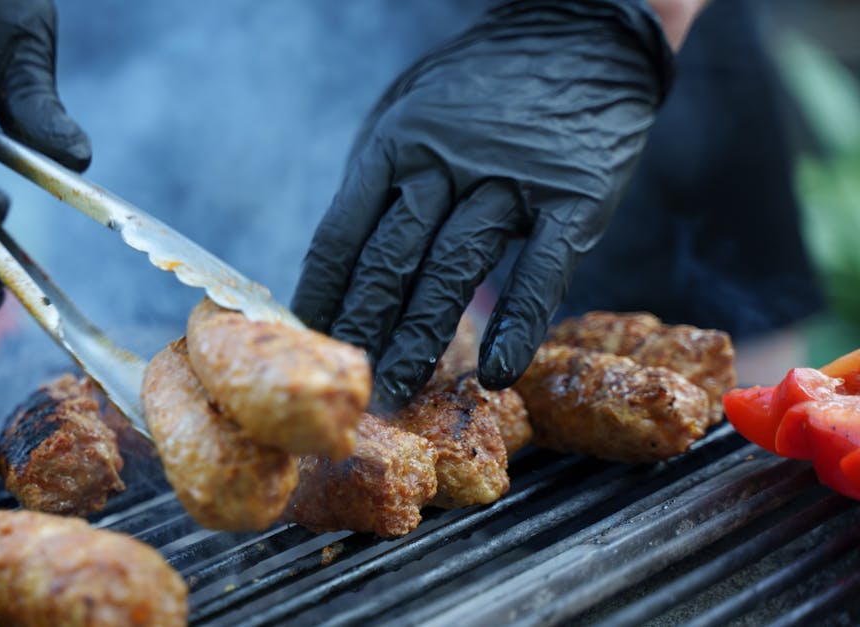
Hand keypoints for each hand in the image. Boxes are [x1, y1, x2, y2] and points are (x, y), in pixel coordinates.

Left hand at [292, 0, 673, 407]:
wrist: (584, 33)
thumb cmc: (485, 81)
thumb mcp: (411, 106)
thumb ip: (379, 174)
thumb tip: (343, 252)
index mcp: (396, 142)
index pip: (341, 233)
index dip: (320, 294)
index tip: (306, 341)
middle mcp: (443, 161)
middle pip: (390, 260)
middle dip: (363, 327)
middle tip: (347, 382)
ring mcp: (509, 180)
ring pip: (452, 270)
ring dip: (422, 337)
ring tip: (399, 389)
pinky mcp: (573, 197)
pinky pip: (542, 272)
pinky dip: (519, 325)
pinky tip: (497, 371)